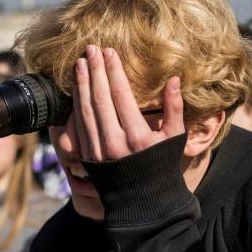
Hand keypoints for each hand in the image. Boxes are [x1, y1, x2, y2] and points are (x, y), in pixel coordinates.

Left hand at [74, 45, 183, 161]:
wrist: (142, 202)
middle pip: (100, 99)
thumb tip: (173, 79)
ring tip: (79, 63)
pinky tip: (76, 89)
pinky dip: (76, 105)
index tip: (108, 52)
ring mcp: (98, 151)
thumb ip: (174, 108)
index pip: (121, 95)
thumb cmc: (162, 166)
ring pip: (85, 111)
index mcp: (138, 137)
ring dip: (81, 85)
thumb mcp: (175, 139)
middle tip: (90, 49)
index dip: (113, 71)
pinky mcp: (88, 156)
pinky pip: (79, 125)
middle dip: (94, 71)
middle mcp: (115, 144)